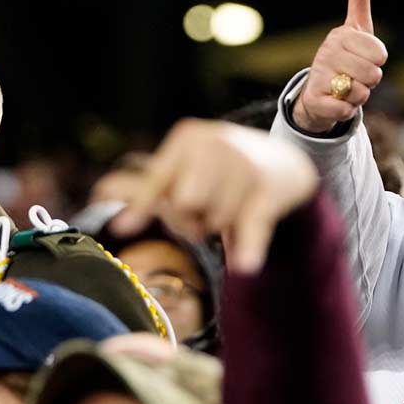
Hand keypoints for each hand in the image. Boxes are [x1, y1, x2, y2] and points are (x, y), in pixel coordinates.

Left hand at [111, 120, 318, 272]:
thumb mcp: (191, 164)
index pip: (157, 181)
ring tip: (234, 211)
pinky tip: (245, 265)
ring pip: (215, 220)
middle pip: (184, 205)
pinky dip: (249, 247)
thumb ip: (157, 189)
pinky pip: (252, 227)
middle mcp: (216, 145)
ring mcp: (245, 166)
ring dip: (221, 227)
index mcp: (189, 138)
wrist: (286, 161)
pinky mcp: (269, 191)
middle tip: (208, 212)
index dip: (143, 207)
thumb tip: (117, 220)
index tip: (121, 229)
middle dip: (193, 218)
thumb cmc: (225, 170)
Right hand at [290, 0, 388, 132]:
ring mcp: (319, 76)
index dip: (378, 61)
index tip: (365, 58)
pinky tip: (338, 103)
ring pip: (361, 93)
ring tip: (346, 88)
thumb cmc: (345, 57)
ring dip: (359, 96)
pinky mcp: (315, 100)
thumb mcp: (355, 28)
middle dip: (369, 81)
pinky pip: (347, 110)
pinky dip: (348, 111)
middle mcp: (326, 53)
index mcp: (340, 36)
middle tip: (355, 76)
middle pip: (373, 75)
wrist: (318, 92)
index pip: (380, 54)